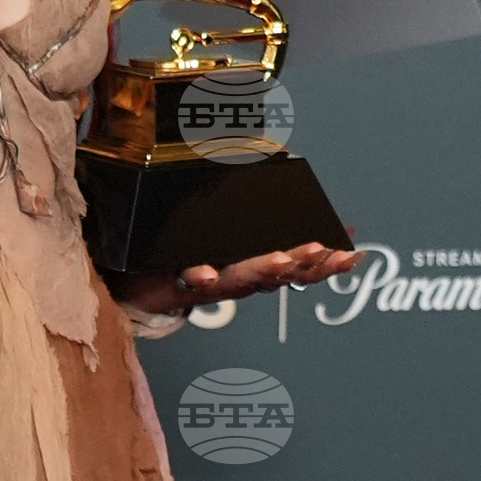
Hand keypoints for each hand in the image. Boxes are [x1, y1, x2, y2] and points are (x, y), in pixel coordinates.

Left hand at [119, 234, 361, 314]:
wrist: (130, 281)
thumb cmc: (181, 257)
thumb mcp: (225, 235)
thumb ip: (258, 218)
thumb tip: (296, 196)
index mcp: (251, 262)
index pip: (296, 262)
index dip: (324, 262)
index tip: (350, 254)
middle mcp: (235, 275)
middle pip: (276, 274)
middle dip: (303, 264)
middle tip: (325, 253)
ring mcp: (208, 281)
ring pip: (242, 279)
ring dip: (265, 269)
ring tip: (286, 260)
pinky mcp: (176, 284)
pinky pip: (190, 280)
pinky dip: (203, 276)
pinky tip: (209, 273)